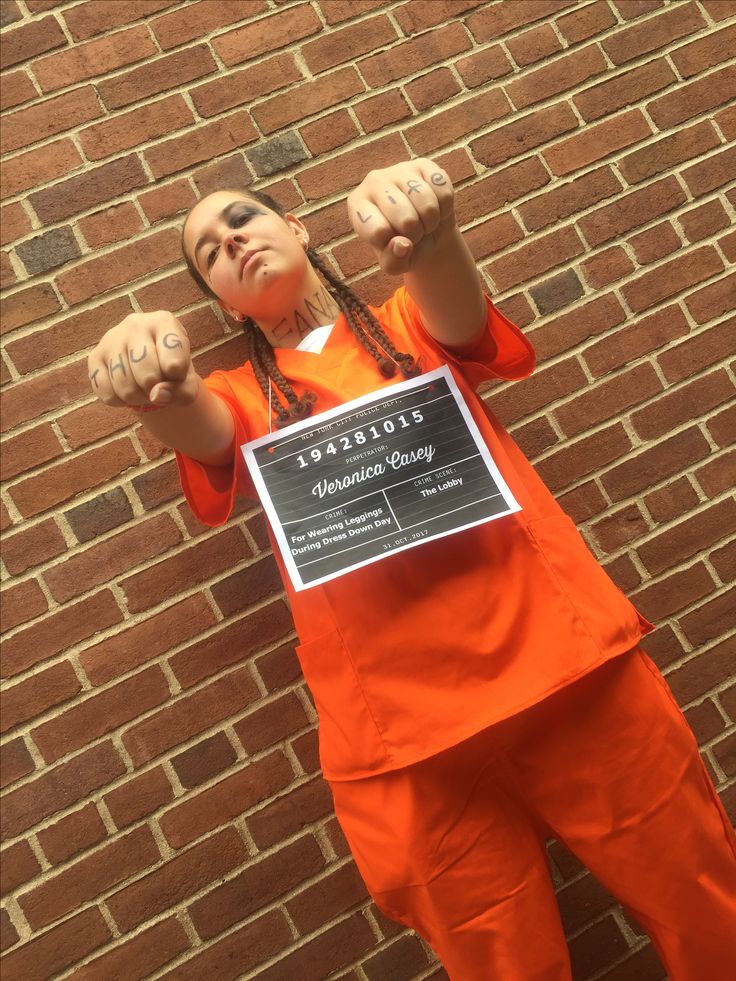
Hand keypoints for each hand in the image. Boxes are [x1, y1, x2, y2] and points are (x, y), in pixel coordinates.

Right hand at [87, 311, 199, 408]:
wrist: (150, 362)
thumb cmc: (172, 369)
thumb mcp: (187, 381)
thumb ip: (181, 391)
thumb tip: (155, 395)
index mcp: (164, 322)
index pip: (174, 362)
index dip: (177, 378)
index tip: (176, 373)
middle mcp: (135, 324)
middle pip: (147, 375)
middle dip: (155, 390)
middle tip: (157, 385)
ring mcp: (111, 339)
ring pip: (124, 386)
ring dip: (137, 398)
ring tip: (143, 388)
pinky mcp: (95, 356)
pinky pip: (105, 391)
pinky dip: (118, 401)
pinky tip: (126, 389)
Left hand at [346, 158, 455, 275]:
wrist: (426, 229)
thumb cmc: (403, 247)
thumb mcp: (394, 263)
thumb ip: (393, 261)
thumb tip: (403, 245)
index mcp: (358, 206)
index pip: (378, 231)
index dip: (395, 246)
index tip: (395, 243)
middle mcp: (374, 181)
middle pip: (406, 219)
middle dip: (417, 234)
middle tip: (414, 233)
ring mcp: (399, 169)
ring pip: (427, 204)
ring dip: (432, 222)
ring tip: (424, 222)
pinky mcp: (424, 165)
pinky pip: (443, 192)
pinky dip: (445, 208)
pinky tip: (436, 208)